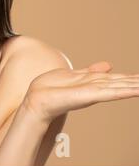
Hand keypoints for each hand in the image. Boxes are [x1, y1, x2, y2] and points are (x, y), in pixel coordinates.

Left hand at [22, 61, 138, 124]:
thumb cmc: (52, 89)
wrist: (36, 100)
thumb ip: (91, 71)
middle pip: (122, 83)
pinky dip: (124, 91)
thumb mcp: (74, 75)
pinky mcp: (88, 96)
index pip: (118, 79)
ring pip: (120, 87)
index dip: (133, 78)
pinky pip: (109, 92)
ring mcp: (93, 92)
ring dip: (135, 87)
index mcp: (94, 82)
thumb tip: (108, 65)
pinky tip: (136, 90)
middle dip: (136, 83)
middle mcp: (96, 87)